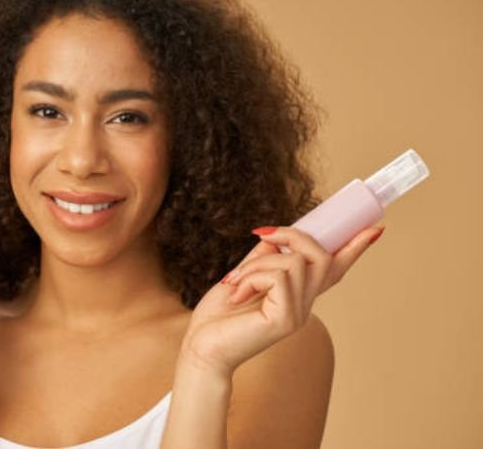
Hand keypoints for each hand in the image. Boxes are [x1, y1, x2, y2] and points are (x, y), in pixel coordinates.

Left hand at [180, 225, 384, 376]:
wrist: (202, 346)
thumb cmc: (219, 316)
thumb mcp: (244, 276)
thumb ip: (264, 258)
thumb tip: (276, 235)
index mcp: (297, 294)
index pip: (333, 270)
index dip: (354, 248)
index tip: (375, 229)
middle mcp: (304, 304)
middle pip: (321, 256)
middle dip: (292, 235)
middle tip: (261, 234)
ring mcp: (298, 313)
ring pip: (294, 262)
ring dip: (256, 264)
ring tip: (235, 282)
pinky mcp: (285, 319)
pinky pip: (278, 277)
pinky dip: (251, 277)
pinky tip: (237, 294)